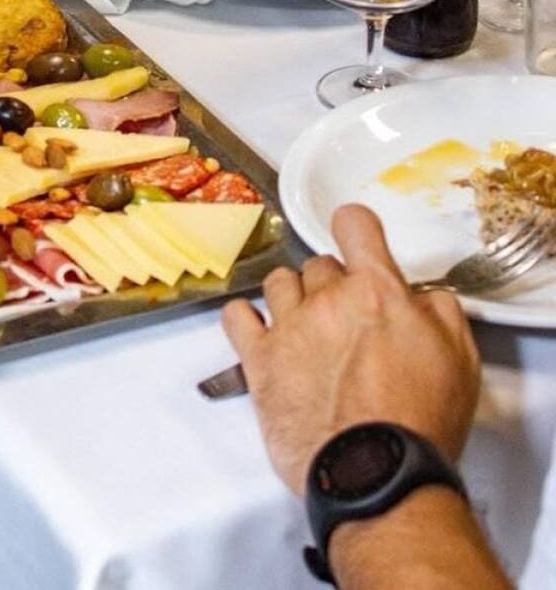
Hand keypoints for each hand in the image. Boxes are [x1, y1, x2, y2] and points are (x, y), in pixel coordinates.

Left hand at [222, 205, 479, 493]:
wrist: (375, 472)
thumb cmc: (418, 424)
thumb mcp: (459, 359)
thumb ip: (439, 312)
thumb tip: (422, 297)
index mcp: (377, 292)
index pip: (354, 225)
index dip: (355, 228)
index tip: (356, 238)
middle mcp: (327, 300)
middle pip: (319, 265)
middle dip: (333, 284)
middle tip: (347, 317)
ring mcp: (288, 328)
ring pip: (278, 283)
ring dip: (292, 298)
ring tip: (308, 327)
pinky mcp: (258, 361)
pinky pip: (236, 316)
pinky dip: (245, 319)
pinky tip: (260, 332)